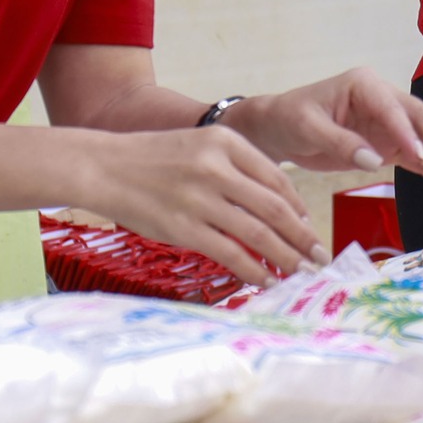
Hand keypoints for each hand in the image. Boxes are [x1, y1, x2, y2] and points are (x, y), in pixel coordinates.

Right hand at [71, 125, 326, 284]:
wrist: (104, 167)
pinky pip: (229, 253)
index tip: (310, 227)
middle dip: (302, 236)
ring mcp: (199, 198)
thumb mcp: (199, 147)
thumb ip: (235, 171)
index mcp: (225, 142)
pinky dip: (252, 270)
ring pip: (257, 233)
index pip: (277, 178)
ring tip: (299, 272)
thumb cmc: (153, 159)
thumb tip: (275, 211)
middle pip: (274, 207)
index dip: (299, 207)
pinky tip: (264, 280)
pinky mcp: (183, 227)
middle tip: (319, 256)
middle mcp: (216, 167)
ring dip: (284, 257)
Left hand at [222, 67, 422, 194]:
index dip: (408, 131)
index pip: (393, 108)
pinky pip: (415, 158)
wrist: (278, 129)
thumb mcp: (307, 128)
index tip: (419, 155)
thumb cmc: (289, 118)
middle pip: (420, 119)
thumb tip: (374, 160)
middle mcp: (383, 100)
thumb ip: (341, 143)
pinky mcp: (388, 145)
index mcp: (364, 85)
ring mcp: (389, 124)